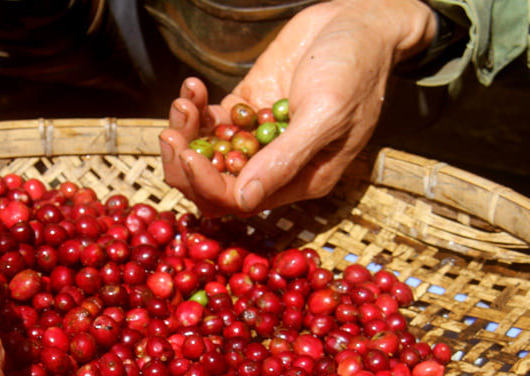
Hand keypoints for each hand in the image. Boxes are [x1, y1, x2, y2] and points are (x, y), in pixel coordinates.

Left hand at [160, 0, 435, 215]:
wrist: (360, 20)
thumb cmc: (355, 67)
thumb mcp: (326, 114)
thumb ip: (286, 159)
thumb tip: (244, 200)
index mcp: (300, 179)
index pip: (240, 200)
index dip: (207, 185)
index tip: (189, 156)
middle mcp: (275, 165)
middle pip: (214, 185)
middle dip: (185, 166)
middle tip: (170, 135)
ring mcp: (257, 136)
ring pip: (206, 155)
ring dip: (185, 134)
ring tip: (185, 100)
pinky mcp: (246, 107)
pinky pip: (209, 121)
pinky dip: (194, 108)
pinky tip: (193, 86)